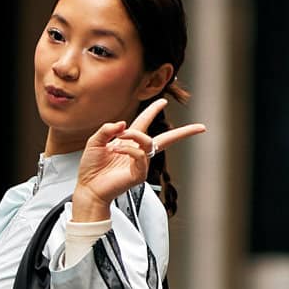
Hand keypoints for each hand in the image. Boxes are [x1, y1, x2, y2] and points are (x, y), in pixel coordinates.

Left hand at [72, 99, 205, 219]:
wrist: (88, 188)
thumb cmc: (91, 167)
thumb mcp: (95, 141)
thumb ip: (107, 129)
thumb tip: (123, 123)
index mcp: (128, 142)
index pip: (144, 123)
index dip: (153, 111)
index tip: (163, 101)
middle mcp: (137, 151)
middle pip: (166, 139)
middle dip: (184, 132)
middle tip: (200, 127)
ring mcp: (140, 163)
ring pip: (147, 142)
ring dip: (133, 135)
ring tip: (116, 140)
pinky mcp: (138, 174)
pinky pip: (139, 155)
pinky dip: (127, 150)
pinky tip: (115, 151)